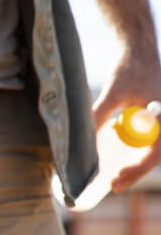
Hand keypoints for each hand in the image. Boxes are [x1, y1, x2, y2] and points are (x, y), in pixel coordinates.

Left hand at [92, 48, 160, 192]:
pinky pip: (148, 140)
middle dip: (135, 171)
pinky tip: (120, 163)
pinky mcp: (155, 118)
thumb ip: (99, 116)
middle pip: (156, 154)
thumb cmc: (128, 67)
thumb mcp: (112, 93)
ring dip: (135, 164)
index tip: (117, 179)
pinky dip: (135, 152)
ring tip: (115, 180)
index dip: (137, 168)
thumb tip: (81, 142)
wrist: (137, 49)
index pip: (156, 150)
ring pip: (153, 149)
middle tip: (113, 186)